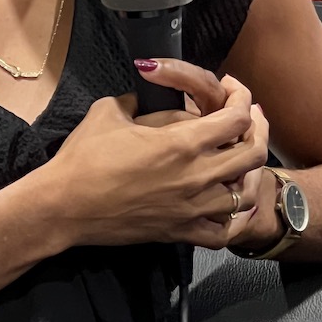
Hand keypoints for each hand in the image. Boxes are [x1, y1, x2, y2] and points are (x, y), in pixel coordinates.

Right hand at [43, 69, 268, 249]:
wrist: (64, 205)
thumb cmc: (84, 156)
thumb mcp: (109, 111)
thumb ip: (138, 102)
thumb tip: (147, 98)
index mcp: (181, 143)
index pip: (235, 117)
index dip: (241, 97)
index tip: (233, 88)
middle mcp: (196, 176)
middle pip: (252, 153)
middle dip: (258, 128)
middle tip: (248, 116)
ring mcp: (192, 209)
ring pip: (245, 193)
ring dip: (247, 172)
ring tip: (239, 158)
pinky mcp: (181, 233)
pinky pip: (224, 231)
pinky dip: (233, 217)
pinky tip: (226, 202)